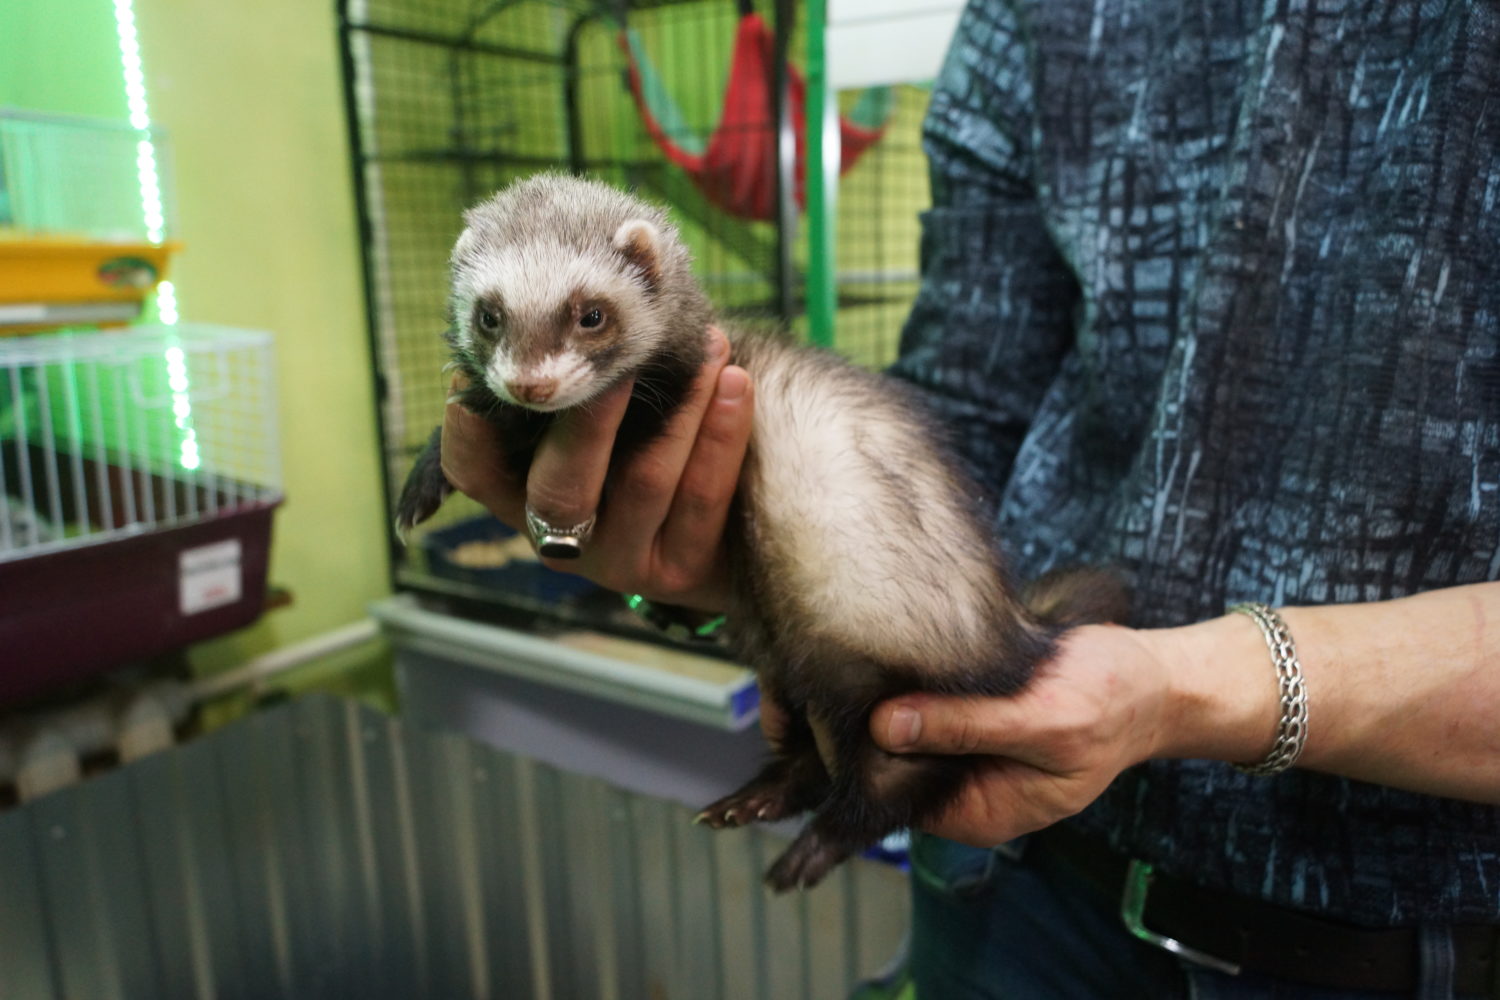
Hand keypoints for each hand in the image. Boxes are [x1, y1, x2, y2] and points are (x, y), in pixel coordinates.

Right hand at [440, 326, 753, 611]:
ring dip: (682, 405)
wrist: (726, 533)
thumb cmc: (645, 444)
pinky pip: (703, 496)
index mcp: (521, 496)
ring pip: (645, 481)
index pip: (473, 469)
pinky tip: (736, 383)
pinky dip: (721, 434)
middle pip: (560, 486)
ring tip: (711, 345)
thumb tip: (589, 278)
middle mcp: (560, 537)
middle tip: (623, 355)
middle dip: (592, 416)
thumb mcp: (604, 416)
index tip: (478, 370)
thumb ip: (579, 375)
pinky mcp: (682, 571)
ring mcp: (620, 561)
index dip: (469, 425)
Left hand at [869, 625, 1175, 846]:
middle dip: (880, 719)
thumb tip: (882, 727)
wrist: (1152, 677)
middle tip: (866, 665)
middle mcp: (963, 789)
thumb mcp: (1043, 719)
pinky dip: (919, 675)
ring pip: (904, 726)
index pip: (895, 796)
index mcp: (979, 813)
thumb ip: (967, 726)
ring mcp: (964, 753)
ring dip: (898, 690)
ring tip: (890, 649)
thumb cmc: (1112, 704)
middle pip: (892, 761)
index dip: (871, 754)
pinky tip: (913, 645)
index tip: (859, 704)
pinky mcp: (967, 716)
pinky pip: (926, 699)